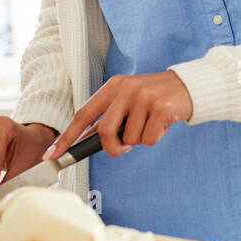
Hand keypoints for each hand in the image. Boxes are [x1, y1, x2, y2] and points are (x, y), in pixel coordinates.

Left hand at [44, 71, 192, 161]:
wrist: (189, 86)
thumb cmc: (155, 97)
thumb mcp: (128, 100)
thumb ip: (109, 116)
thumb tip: (85, 138)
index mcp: (113, 86)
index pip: (83, 114)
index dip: (67, 137)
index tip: (52, 154)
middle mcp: (126, 89)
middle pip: (105, 131)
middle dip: (113, 147)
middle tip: (124, 148)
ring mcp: (144, 97)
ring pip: (130, 139)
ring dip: (141, 139)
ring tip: (152, 123)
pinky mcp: (162, 107)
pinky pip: (149, 139)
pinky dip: (156, 138)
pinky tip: (163, 124)